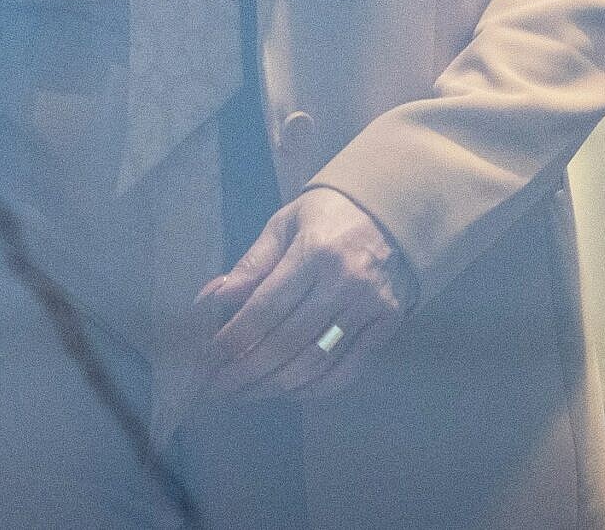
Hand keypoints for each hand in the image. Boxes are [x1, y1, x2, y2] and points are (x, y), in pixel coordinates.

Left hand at [195, 186, 414, 399]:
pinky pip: (349, 368)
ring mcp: (370, 307)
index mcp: (314, 252)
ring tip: (249, 393)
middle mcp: (344, 283)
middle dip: (249, 369)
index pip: (267, 307)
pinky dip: (318, 388)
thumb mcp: (285, 224)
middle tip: (223, 385)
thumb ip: (255, 263)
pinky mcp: (388, 324)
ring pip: (317, 361)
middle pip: (289, 341)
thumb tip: (221, 298)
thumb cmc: (328, 215)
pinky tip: (291, 391)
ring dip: (278, 385)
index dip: (237, 336)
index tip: (213, 355)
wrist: (392, 212)